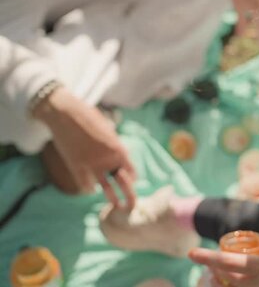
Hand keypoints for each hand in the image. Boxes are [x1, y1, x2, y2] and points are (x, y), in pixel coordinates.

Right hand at [33, 87, 135, 208]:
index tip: (131, 183)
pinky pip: (86, 185)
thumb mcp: (108, 130)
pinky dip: (88, 189)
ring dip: (111, 197)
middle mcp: (108, 159)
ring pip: (106, 188)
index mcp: (119, 149)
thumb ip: (114, 144)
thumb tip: (117, 153)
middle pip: (123, 183)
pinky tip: (90, 190)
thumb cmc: (88, 117)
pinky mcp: (76, 167)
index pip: (131, 170)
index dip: (132, 178)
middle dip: (128, 194)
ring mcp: (92, 165)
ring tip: (116, 205)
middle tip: (131, 204)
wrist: (65, 114)